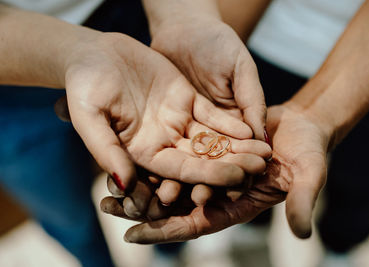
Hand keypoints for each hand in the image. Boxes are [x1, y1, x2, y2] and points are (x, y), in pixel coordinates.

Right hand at [63, 32, 270, 189]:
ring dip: (238, 146)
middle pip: (202, 158)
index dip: (208, 175)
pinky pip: (211, 115)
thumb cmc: (83, 84)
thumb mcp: (88, 116)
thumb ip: (105, 149)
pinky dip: (230, 122)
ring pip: (211, 139)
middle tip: (261, 166)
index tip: (236, 178)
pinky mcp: (185, 101)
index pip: (179, 170)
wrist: (93, 54)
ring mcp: (176, 122)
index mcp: (141, 153)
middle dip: (232, 163)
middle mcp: (163, 142)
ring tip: (265, 151)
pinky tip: (251, 128)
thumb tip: (124, 184)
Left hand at [117, 104, 328, 242]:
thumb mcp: (308, 174)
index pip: (196, 224)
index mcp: (236, 205)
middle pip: (175, 206)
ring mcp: (211, 169)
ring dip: (142, 182)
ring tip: (108, 182)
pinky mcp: (207, 147)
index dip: (166, 232)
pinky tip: (130, 151)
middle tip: (108, 206)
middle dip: (142, 208)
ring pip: (170, 180)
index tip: (133, 236)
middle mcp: (219, 191)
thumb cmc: (310, 151)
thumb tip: (302, 233)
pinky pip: (177, 153)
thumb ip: (301, 201)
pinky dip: (156, 156)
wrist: (304, 123)